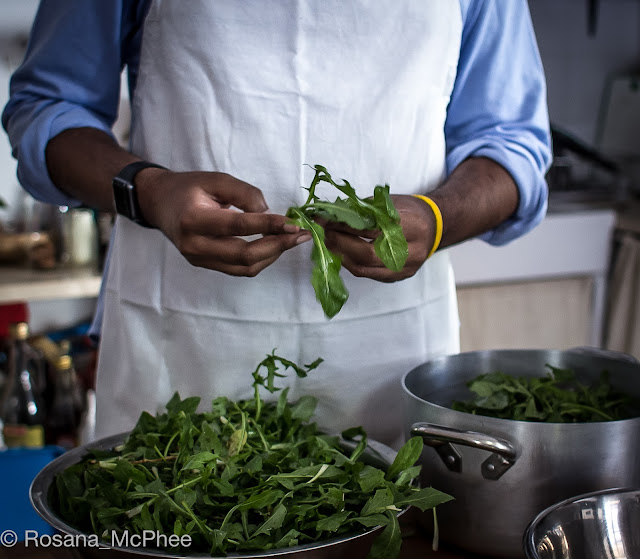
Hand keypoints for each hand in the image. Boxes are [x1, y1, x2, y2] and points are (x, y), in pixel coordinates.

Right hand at [136, 169, 309, 275]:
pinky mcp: (206, 265)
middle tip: (301, 235)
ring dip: (273, 255)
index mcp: (194, 220)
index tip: (294, 223)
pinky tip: (275, 245)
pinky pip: (240, 269)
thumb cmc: (189, 188)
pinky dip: (262, 259)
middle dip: (278, 246)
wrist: (159, 203)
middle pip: (244, 256)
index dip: (269, 226)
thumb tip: (268, 212)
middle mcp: (195, 246)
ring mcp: (200, 260)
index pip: (238, 227)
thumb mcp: (215, 179)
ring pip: (245, 268)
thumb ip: (243, 192)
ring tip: (293, 240)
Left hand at [323, 194, 436, 281]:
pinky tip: (341, 254)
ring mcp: (406, 267)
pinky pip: (369, 274)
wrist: (434, 226)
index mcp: (412, 226)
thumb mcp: (388, 203)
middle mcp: (412, 251)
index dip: (345, 226)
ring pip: (366, 268)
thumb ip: (363, 211)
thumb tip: (331, 216)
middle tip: (324, 234)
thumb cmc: (409, 210)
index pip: (371, 229)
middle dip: (341, 244)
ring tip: (328, 243)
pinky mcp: (399, 277)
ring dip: (342, 256)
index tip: (327, 220)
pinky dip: (351, 264)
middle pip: (368, 254)